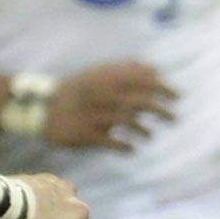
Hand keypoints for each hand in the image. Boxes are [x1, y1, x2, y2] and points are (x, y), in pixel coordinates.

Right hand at [47, 62, 178, 150]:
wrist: (42, 108)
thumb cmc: (77, 91)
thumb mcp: (98, 74)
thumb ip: (127, 70)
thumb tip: (156, 69)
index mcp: (105, 79)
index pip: (142, 80)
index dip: (163, 88)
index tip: (177, 96)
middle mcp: (101, 95)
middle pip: (139, 101)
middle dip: (161, 110)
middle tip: (174, 118)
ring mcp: (93, 115)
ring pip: (127, 122)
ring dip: (144, 130)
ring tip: (149, 135)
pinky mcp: (85, 134)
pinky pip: (111, 142)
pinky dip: (125, 147)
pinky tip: (131, 149)